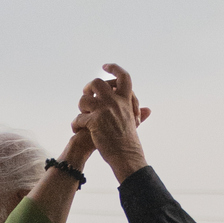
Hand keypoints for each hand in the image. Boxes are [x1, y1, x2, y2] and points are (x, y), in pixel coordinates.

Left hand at [74, 63, 150, 180]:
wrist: (126, 156)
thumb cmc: (130, 142)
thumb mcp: (135, 123)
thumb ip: (137, 113)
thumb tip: (147, 109)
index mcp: (126, 100)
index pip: (123, 77)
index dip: (114, 68)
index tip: (105, 66)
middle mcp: (115, 102)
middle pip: (97, 82)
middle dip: (89, 88)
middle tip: (87, 94)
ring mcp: (104, 111)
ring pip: (84, 99)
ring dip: (81, 107)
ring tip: (82, 115)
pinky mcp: (94, 122)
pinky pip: (79, 118)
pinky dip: (76, 124)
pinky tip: (77, 129)